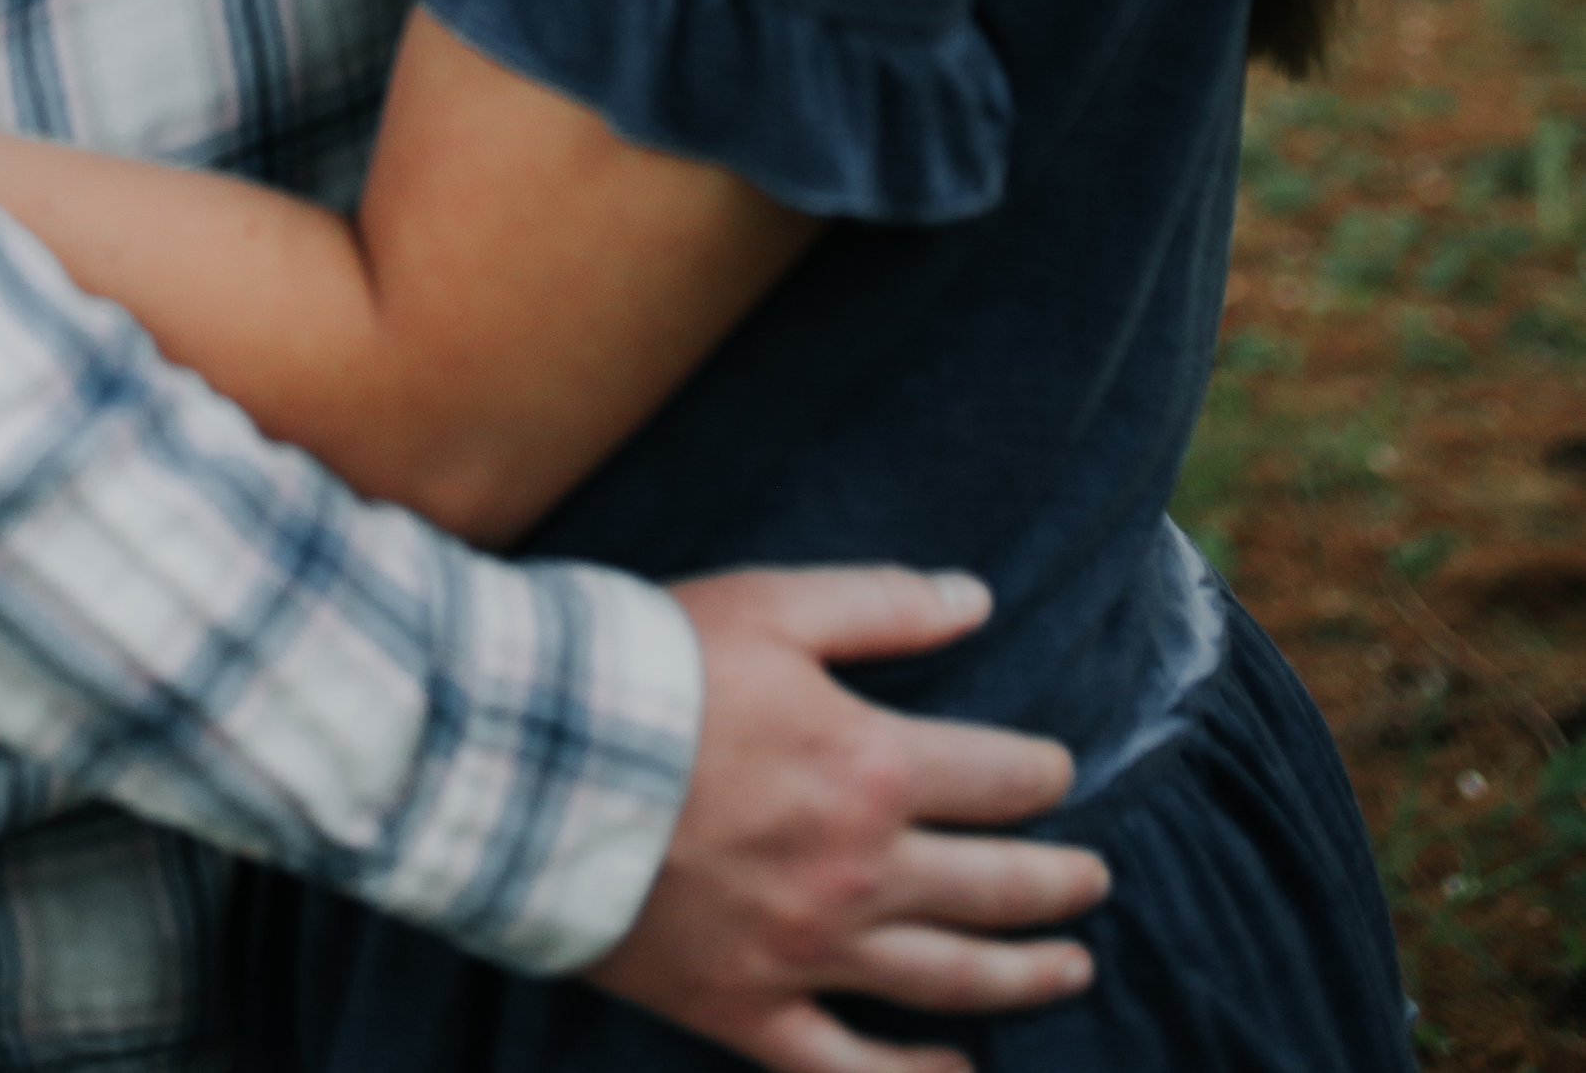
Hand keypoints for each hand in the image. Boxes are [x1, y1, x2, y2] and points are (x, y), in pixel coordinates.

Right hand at [587, 567, 1105, 1072]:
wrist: (532, 765)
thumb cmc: (651, 671)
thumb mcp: (773, 604)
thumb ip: (883, 605)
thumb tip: (978, 599)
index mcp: (872, 770)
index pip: (998, 780)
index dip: (1041, 776)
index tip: (1058, 773)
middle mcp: (858, 873)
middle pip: (993, 888)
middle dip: (1057, 883)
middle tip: (1092, 881)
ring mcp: (805, 954)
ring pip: (946, 980)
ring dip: (1023, 975)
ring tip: (1071, 968)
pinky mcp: (745, 1010)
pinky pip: (847, 1069)